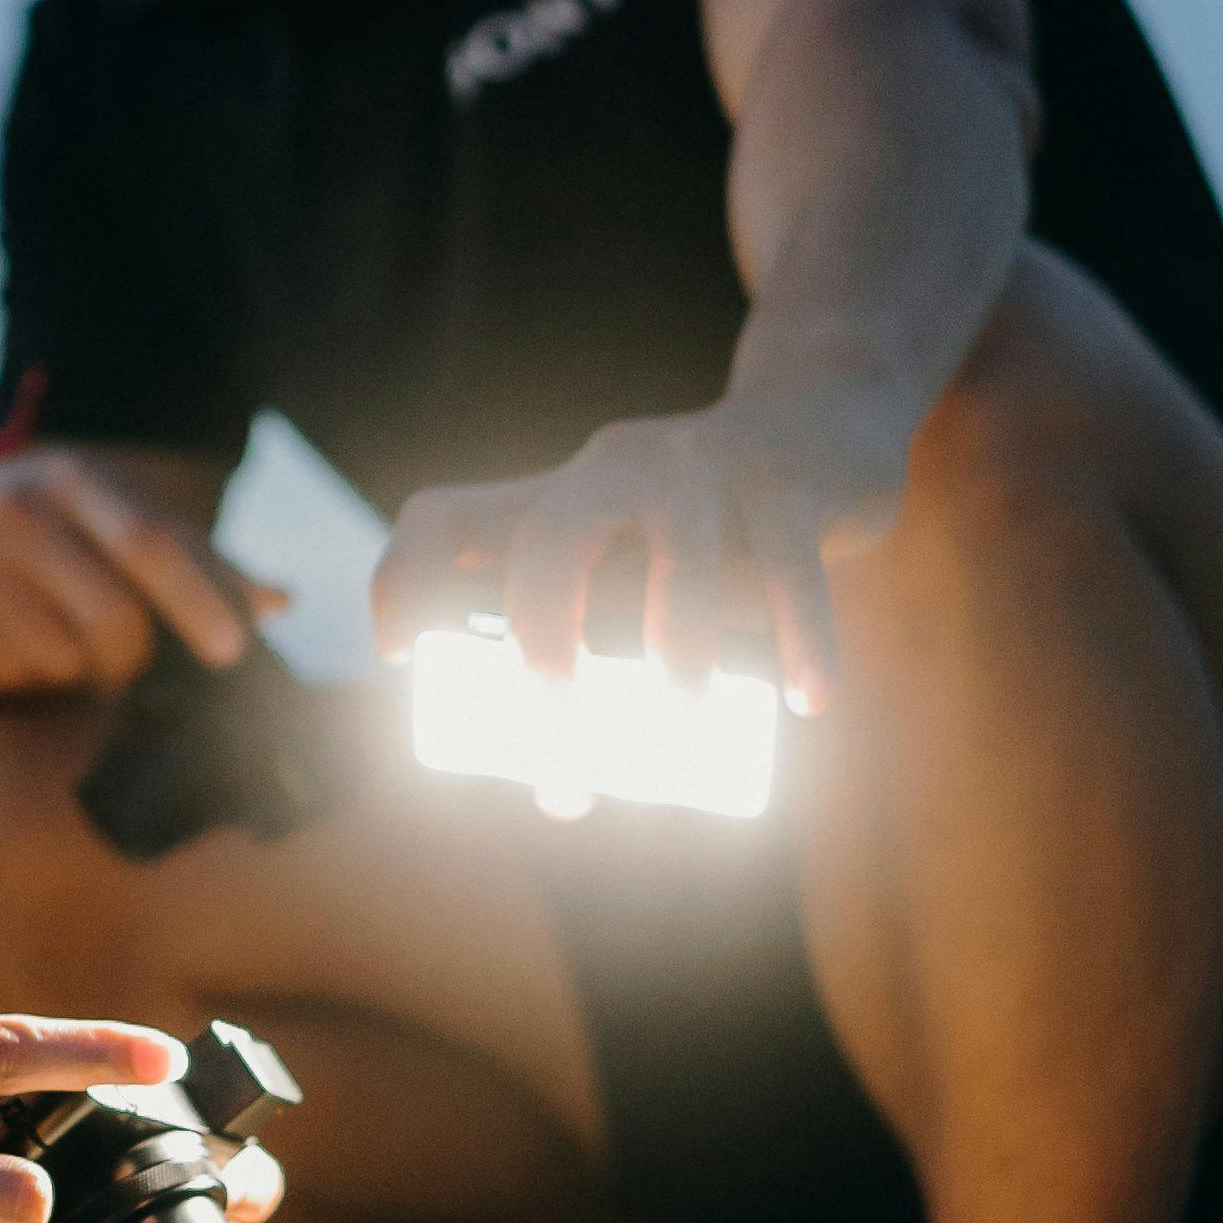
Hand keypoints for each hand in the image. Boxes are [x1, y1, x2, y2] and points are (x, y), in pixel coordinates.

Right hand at [0, 448, 280, 704]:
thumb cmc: (72, 527)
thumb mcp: (129, 520)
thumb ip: (205, 562)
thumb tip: (282, 601)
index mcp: (77, 479)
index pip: (149, 542)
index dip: (196, 599)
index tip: (233, 652)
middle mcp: (15, 509)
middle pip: (112, 618)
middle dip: (138, 657)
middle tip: (136, 659)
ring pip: (64, 657)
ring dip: (84, 668)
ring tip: (69, 634)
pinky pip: (16, 672)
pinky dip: (34, 670)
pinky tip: (23, 636)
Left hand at [370, 384, 917, 714]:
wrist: (824, 427)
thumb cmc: (709, 534)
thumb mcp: (640, 573)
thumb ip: (603, 666)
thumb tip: (563, 795)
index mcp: (558, 498)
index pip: (444, 516)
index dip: (402, 582)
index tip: (398, 659)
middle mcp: (616, 473)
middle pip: (550, 533)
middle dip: (541, 629)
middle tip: (556, 708)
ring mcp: (705, 472)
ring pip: (681, 557)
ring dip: (677, 648)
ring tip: (682, 715)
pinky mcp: (788, 487)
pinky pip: (790, 570)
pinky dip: (801, 642)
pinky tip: (807, 701)